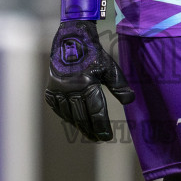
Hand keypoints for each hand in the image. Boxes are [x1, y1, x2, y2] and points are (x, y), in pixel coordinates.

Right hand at [45, 19, 134, 141]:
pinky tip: (74, 122)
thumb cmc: (93, 55)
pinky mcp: (51, 91)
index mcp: (87, 84)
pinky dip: (67, 117)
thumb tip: (130, 101)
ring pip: (70, 115)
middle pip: (82, 117)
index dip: (102, 126)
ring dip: (79, 126)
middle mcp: (71, 89)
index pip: (96, 112)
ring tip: (88, 133)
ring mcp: (59, 91)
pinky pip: (58, 109)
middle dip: (91, 130)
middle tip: (98, 138)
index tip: (107, 137)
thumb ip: (119, 85)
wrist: (71, 41)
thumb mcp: (109, 68)